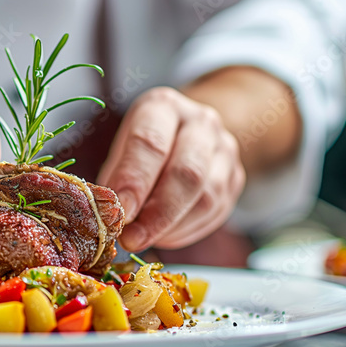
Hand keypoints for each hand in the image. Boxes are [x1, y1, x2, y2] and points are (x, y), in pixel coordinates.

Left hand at [98, 87, 245, 250]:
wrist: (188, 134)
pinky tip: (164, 235)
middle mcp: (201, 123)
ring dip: (171, 227)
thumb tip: (109, 216)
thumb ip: (116, 178)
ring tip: (145, 239)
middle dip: (157, 214)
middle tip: (132, 239)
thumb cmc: (144, 147)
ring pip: (206, 197)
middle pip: (187, 173)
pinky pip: (215, 212)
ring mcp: (225, 149)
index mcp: (164, 107)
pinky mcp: (236, 177)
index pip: (151, 143)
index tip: (120, 213)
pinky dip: (186, 231)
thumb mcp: (121, 150)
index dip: (134, 182)